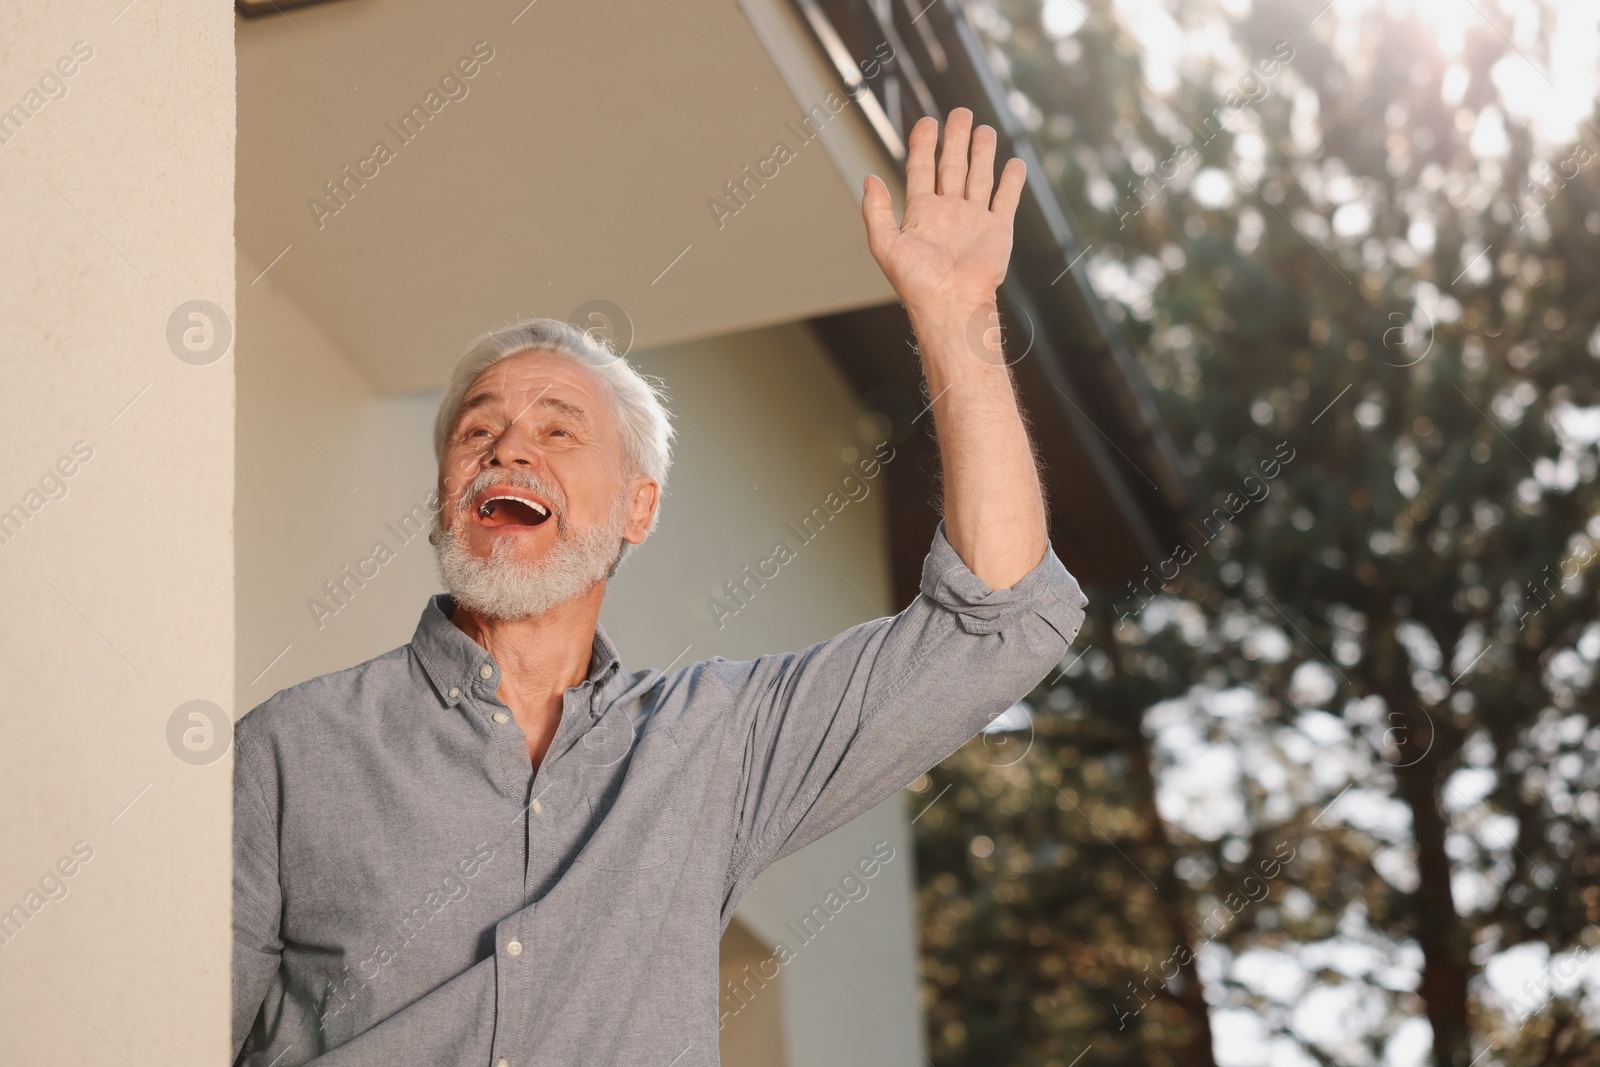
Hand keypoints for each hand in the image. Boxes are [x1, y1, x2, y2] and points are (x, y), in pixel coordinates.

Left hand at [861, 108, 1025, 318]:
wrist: (951, 304)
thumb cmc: (917, 283)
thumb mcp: (885, 245)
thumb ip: (875, 211)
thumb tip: (868, 179)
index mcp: (921, 213)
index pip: (921, 168)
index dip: (922, 144)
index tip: (926, 122)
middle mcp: (948, 212)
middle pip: (952, 165)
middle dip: (956, 139)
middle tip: (960, 114)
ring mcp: (974, 219)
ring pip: (979, 176)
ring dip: (982, 153)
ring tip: (984, 129)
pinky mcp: (997, 230)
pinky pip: (1005, 200)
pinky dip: (1011, 182)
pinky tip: (1013, 164)